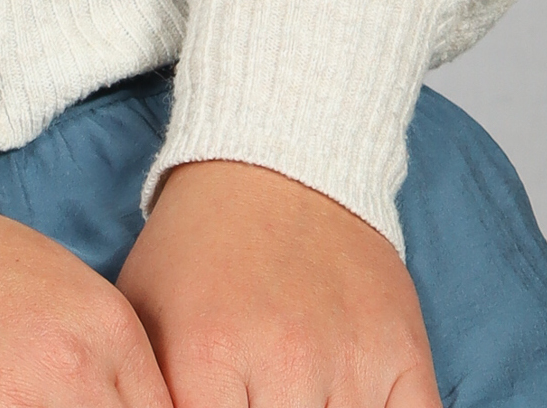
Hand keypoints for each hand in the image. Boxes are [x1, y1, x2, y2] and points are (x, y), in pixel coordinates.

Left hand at [117, 160, 437, 407]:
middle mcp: (286, 358)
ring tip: (290, 395)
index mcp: (207, 352)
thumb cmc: (198, 250)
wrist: (274, 163)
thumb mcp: (143, 317)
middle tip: (258, 401)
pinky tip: (349, 407)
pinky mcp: (404, 353)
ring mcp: (352, 357)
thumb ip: (150, 398)